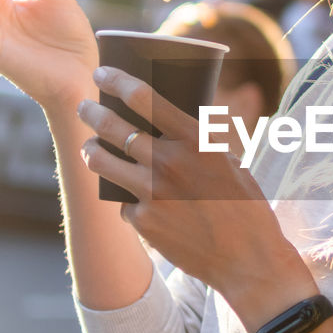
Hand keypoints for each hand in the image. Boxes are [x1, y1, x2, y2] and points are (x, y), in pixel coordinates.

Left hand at [77, 67, 316, 315]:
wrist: (248, 260)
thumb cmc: (245, 207)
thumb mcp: (229, 162)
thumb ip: (198, 143)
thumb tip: (168, 125)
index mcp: (196, 140)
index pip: (145, 98)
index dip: (117, 80)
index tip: (101, 71)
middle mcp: (170, 162)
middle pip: (114, 127)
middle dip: (92, 112)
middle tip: (84, 106)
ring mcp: (152, 193)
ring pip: (103, 162)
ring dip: (92, 150)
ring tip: (90, 146)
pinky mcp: (143, 222)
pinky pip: (124, 203)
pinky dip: (129, 200)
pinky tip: (137, 202)